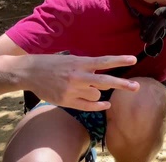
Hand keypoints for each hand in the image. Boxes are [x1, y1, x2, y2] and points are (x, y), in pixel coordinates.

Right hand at [6, 54, 138, 110]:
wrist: (29, 72)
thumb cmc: (53, 64)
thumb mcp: (71, 59)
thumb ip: (88, 67)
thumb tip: (105, 80)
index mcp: (80, 62)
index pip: (104, 61)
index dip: (119, 60)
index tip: (134, 59)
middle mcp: (78, 76)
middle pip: (105, 81)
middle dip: (122, 84)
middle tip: (136, 87)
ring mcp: (72, 90)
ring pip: (97, 95)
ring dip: (99, 92)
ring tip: (87, 87)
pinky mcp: (66, 101)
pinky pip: (88, 106)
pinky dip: (98, 106)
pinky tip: (105, 105)